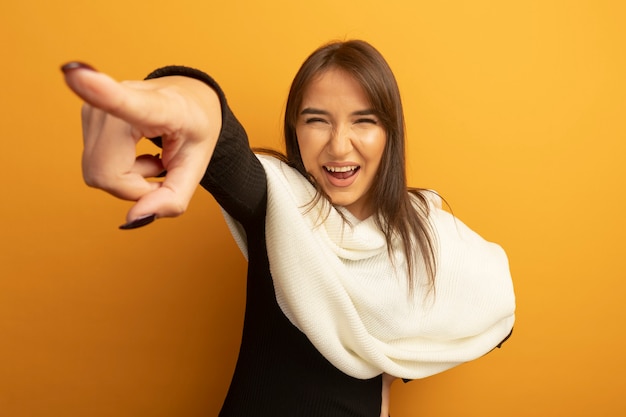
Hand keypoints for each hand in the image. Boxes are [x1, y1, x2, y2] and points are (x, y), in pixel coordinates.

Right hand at [61, 62, 221, 227]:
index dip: (99, 90)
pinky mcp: (87, 114)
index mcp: (160, 106)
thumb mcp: (197, 167)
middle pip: (108, 175)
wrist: (189, 100)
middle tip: (161, 169)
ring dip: (128, 179)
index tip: (74, 73)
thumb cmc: (194, 130)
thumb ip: (173, 197)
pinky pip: (94, 168)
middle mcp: (122, 99)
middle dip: (136, 188)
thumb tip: (133, 218)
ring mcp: (99, 106)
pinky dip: (118, 172)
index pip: (126, 102)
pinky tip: (136, 153)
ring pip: (98, 175)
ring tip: (151, 158)